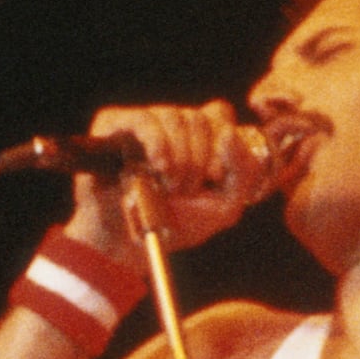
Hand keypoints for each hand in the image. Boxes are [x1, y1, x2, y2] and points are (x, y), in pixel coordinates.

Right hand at [65, 101, 275, 256]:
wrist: (127, 244)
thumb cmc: (175, 224)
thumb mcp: (224, 205)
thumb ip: (244, 172)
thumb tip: (230, 133)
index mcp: (199, 137)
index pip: (220, 114)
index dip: (223, 144)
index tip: (216, 177)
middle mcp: (173, 124)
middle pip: (200, 117)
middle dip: (199, 160)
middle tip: (187, 190)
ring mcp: (144, 122)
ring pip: (176, 117)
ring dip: (179, 158)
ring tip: (168, 187)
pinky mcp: (115, 123)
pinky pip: (145, 121)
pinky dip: (158, 145)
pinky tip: (158, 167)